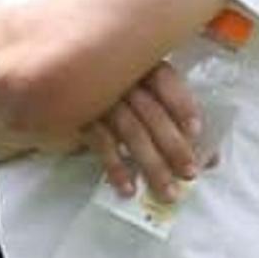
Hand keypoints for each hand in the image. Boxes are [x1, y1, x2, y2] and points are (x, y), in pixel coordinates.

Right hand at [81, 61, 203, 202]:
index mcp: (136, 65)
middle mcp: (117, 77)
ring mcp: (96, 96)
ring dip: (151, 164)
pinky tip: (127, 188)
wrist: (48, 93)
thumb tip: (210, 157)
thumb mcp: (137, 98)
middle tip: (189, 174)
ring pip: (131, 131)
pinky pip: (100, 143)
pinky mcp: (76, 116)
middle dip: (174, 146)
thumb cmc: (104, 97)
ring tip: (167, 192)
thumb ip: (170, 119)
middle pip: (152, 112)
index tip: (196, 132)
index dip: (182, 104)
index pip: (165, 79)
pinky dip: (116, 167)